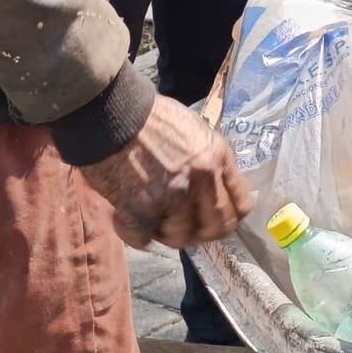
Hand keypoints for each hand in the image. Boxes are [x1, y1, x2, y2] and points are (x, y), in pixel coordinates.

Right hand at [79, 94, 251, 250]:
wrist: (111, 111)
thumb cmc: (150, 115)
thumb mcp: (194, 129)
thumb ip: (209, 160)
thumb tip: (214, 189)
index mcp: (218, 155)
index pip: (240, 205)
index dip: (226, 216)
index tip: (211, 218)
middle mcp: (202, 178)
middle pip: (215, 228)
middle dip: (197, 231)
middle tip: (179, 224)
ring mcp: (174, 198)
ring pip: (180, 238)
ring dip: (163, 231)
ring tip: (147, 214)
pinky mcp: (143, 212)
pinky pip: (144, 240)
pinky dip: (132, 232)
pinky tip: (122, 216)